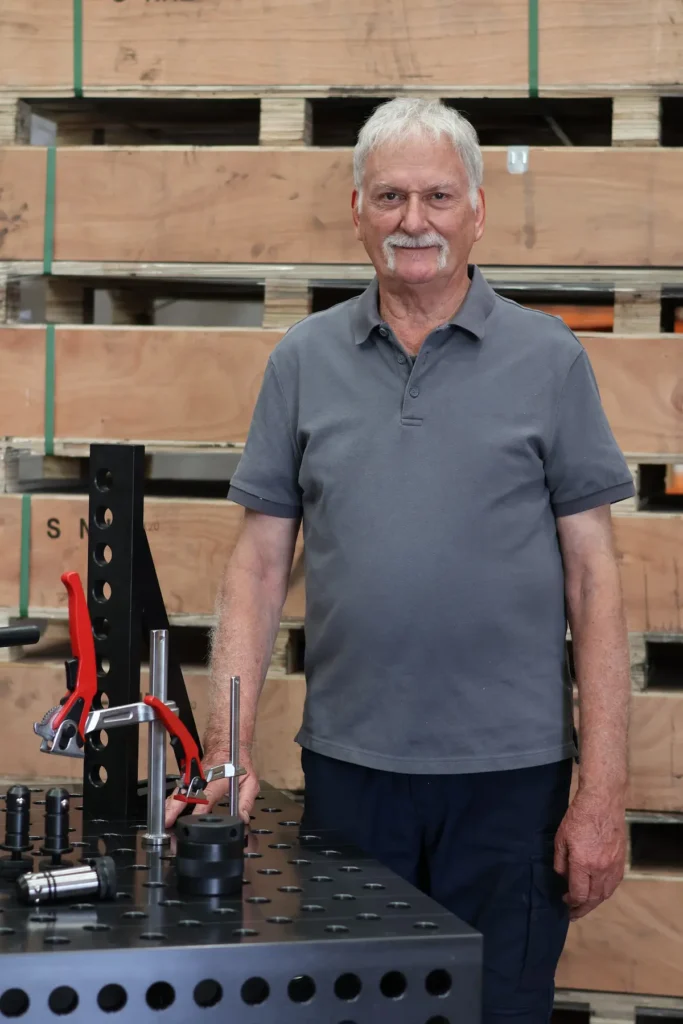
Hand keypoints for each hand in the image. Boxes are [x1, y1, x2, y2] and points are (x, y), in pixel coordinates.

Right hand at [164, 755, 260, 828]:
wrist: (226, 745)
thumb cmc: (238, 764)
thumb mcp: (250, 781)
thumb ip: (246, 801)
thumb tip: (242, 818)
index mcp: (219, 780)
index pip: (207, 795)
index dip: (199, 808)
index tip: (192, 821)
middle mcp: (203, 779)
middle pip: (186, 793)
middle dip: (175, 808)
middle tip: (167, 822)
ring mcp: (194, 777)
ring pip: (179, 792)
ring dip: (169, 806)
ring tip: (163, 821)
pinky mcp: (189, 779)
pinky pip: (178, 791)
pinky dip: (170, 802)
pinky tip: (165, 814)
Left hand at [554, 787, 625, 920]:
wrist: (602, 802)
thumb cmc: (578, 817)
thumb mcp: (561, 838)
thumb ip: (560, 861)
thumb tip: (563, 877)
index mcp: (583, 863)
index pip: (579, 893)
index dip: (571, 902)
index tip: (565, 901)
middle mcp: (600, 868)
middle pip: (593, 898)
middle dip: (582, 908)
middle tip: (574, 913)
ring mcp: (613, 865)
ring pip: (605, 893)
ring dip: (595, 902)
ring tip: (585, 905)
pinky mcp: (621, 861)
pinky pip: (614, 884)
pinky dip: (605, 892)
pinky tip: (598, 892)